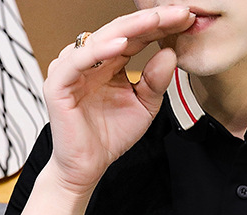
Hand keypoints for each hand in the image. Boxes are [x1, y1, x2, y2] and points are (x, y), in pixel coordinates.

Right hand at [42, 7, 195, 193]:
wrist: (88, 167)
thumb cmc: (110, 137)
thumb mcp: (144, 107)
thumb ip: (156, 82)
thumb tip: (171, 53)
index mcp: (109, 62)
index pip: (137, 36)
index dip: (161, 26)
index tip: (187, 19)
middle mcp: (90, 59)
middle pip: (122, 30)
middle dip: (151, 20)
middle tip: (179, 12)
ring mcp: (72, 68)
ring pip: (102, 39)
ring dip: (130, 28)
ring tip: (156, 19)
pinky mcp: (59, 82)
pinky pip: (80, 60)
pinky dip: (101, 50)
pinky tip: (123, 44)